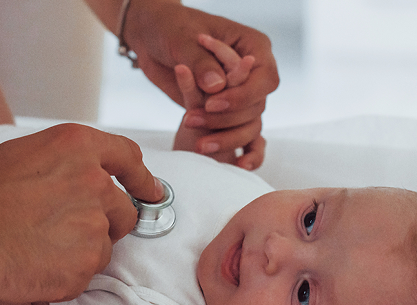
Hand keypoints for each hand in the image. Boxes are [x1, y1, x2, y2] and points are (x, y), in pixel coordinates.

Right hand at [0, 124, 162, 302]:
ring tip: (37, 246)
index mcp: (79, 146)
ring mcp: (94, 226)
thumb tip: (74, 183)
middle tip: (66, 231)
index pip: (129, 158)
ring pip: (104, 246)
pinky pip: (84, 274)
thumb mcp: (23, 154)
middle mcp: (95, 182)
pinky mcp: (85, 265)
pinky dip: (64, 275)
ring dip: (80, 250)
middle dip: (104, 223)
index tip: (152, 191)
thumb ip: (62, 165)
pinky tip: (33, 264)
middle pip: (123, 210)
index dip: (143, 179)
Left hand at [122, 0, 277, 157]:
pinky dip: (241, 150)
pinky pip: (244, 135)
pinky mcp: (225, 110)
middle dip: (226, 119)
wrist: (151, 36)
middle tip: (191, 119)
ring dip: (227, 137)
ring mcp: (240, 94)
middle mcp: (252, 73)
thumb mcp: (182, 39)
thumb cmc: (170, 27)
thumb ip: (201, 63)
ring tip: (199, 145)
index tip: (212, 103)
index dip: (242, 96)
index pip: (265, 79)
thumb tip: (217, 87)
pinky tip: (238, 166)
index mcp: (253, 47)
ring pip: (249, 124)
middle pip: (256, 106)